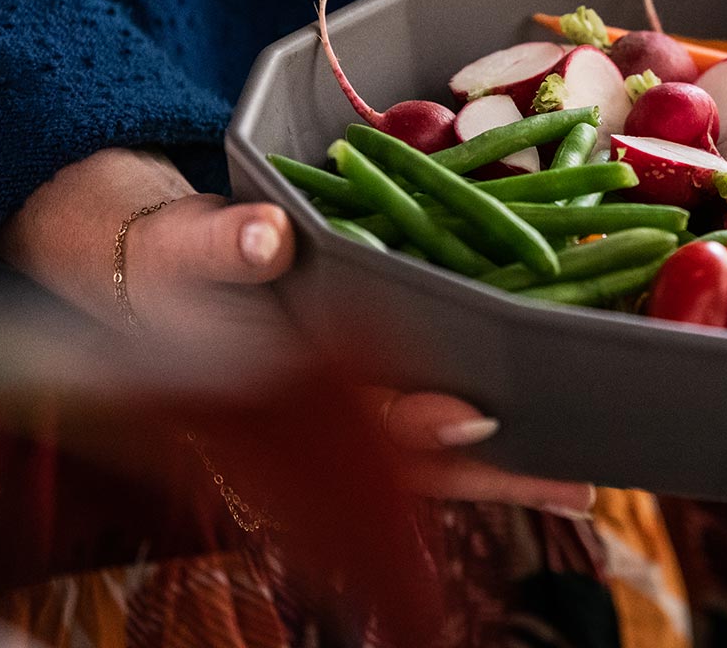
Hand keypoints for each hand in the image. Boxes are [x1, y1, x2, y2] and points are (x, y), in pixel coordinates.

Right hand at [0, 146, 593, 513]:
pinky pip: (430, 411)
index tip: (472, 417)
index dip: (413, 422)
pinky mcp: (365, 381)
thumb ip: (217, 244)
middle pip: (413, 455)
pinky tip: (544, 440)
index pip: (354, 415)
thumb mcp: (176, 247)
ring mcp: (343, 404)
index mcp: (273, 387)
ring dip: (502, 470)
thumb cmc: (160, 262)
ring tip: (581, 484)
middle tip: (576, 487)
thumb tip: (263, 239)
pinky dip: (486, 429)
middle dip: (491, 475)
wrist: (144, 269)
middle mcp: (316, 410)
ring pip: (429, 453)